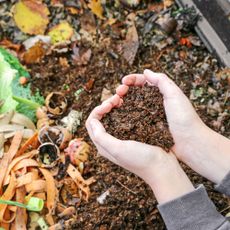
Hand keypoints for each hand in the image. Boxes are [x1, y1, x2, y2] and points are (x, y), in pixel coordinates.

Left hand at [86, 94, 193, 202]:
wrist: (162, 167)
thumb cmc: (141, 160)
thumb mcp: (118, 149)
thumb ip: (101, 137)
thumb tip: (93, 121)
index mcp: (103, 146)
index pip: (91, 123)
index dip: (97, 110)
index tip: (109, 104)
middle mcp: (110, 142)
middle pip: (100, 119)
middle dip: (105, 106)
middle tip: (117, 98)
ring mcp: (121, 138)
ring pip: (112, 117)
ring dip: (114, 106)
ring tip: (122, 98)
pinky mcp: (132, 135)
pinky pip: (123, 119)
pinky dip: (124, 110)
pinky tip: (130, 105)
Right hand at [117, 69, 229, 183]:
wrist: (189, 143)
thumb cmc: (185, 119)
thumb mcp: (175, 95)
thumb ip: (162, 81)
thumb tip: (146, 71)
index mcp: (161, 93)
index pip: (143, 82)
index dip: (132, 80)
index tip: (124, 81)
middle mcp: (153, 103)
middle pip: (134, 92)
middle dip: (124, 89)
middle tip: (118, 92)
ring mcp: (148, 115)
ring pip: (131, 105)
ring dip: (122, 101)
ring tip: (115, 102)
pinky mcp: (145, 127)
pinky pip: (132, 118)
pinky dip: (124, 114)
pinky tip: (118, 114)